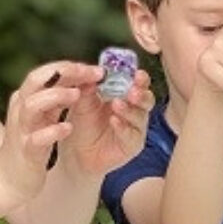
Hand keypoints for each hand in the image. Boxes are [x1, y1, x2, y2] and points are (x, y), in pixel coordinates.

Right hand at [0, 66, 92, 203]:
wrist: (9, 178)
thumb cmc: (30, 144)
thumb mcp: (44, 117)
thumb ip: (59, 99)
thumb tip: (84, 80)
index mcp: (26, 98)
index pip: (46, 73)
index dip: (71, 67)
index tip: (95, 69)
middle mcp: (21, 109)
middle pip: (37, 80)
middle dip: (65, 73)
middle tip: (92, 74)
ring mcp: (22, 130)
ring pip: (32, 105)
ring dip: (56, 96)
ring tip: (78, 95)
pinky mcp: (26, 151)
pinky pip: (37, 138)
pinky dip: (53, 131)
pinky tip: (69, 128)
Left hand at [59, 61, 156, 176]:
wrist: (75, 152)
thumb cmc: (82, 123)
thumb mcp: (83, 101)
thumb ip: (89, 86)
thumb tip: (96, 72)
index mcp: (125, 94)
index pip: (138, 83)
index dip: (140, 78)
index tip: (136, 73)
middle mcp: (134, 110)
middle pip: (147, 99)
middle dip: (141, 93)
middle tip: (133, 90)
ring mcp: (135, 128)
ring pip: (141, 116)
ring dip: (130, 109)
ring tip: (117, 104)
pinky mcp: (132, 145)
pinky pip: (131, 135)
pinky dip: (123, 127)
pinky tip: (113, 121)